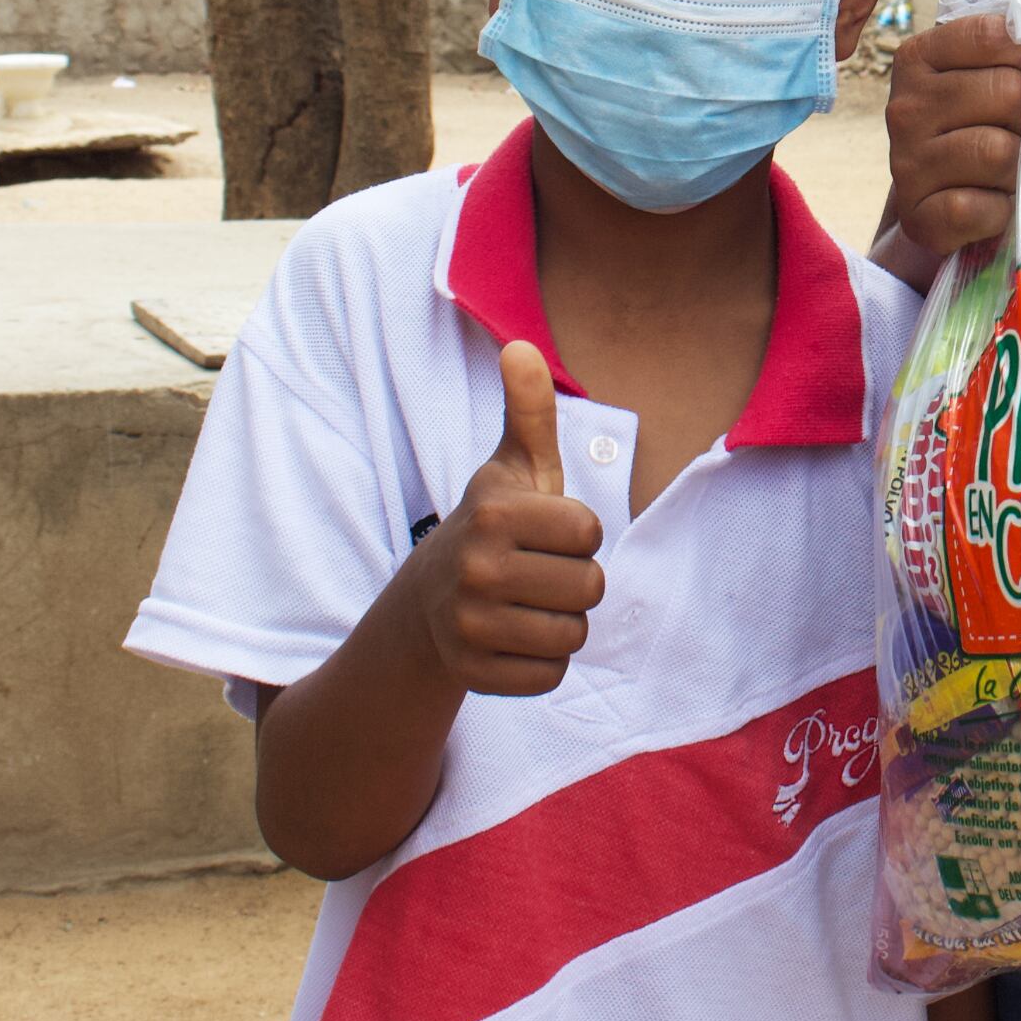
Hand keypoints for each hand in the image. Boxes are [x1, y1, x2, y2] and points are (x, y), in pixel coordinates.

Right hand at [413, 340, 605, 695]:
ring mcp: (468, 625)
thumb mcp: (512, 466)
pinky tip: (514, 638)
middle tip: (537, 571)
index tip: (545, 532)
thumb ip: (529, 409)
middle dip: (575, 581)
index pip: (590, 532)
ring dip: (561, 622)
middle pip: (589, 587)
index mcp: (494, 512)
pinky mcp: (471, 674)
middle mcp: (475, 568)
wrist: (429, 599)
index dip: (578, 534)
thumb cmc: (495, 525)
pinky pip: (550, 676)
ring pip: (573, 635)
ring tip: (527, 603)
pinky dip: (542, 663)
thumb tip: (521, 344)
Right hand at [887, 13, 1020, 256]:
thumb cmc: (982, 126)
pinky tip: (988, 204)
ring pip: (999, 152)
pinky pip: (981, 207)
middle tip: (1014, 133)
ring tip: (1003, 171)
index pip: (994, 33)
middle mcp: (904, 106)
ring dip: (1017, 167)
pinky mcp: (916, 216)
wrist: (943, 201)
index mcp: (920, 56)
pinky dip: (1000, 211)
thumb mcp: (995, 73)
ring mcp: (905, 163)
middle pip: (1007, 92)